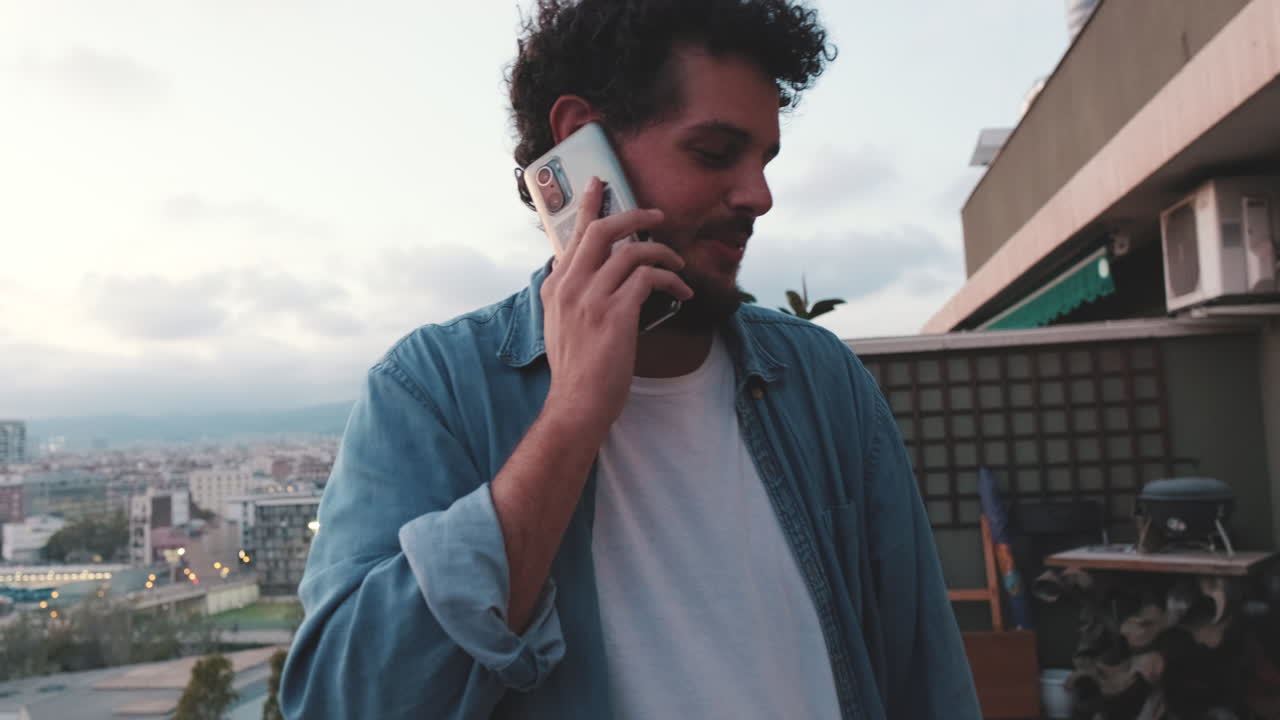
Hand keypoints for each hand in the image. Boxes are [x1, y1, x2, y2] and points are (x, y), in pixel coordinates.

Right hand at [539, 177, 692, 434]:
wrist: (577, 404)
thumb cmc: (576, 371)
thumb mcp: (560, 325)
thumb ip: (569, 296)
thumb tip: (578, 271)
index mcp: (555, 287)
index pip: (573, 236)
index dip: (590, 207)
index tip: (600, 185)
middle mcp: (569, 286)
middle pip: (601, 230)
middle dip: (633, 215)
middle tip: (657, 215)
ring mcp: (590, 298)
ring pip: (631, 251)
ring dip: (662, 252)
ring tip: (678, 265)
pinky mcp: (615, 313)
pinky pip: (648, 278)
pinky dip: (670, 279)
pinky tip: (682, 290)